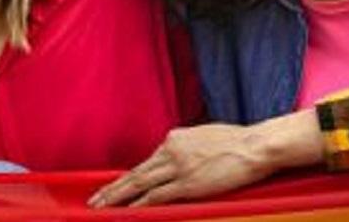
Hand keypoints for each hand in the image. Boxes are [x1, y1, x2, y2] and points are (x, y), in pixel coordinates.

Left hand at [88, 111, 322, 206]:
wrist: (254, 146)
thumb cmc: (237, 143)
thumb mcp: (204, 137)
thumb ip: (187, 147)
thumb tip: (182, 156)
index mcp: (173, 139)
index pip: (146, 162)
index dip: (130, 177)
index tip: (117, 186)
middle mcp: (170, 150)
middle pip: (135, 173)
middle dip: (113, 188)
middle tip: (94, 199)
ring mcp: (177, 167)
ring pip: (139, 184)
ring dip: (118, 197)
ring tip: (101, 206)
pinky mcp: (188, 183)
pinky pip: (157, 196)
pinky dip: (140, 204)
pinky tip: (128, 211)